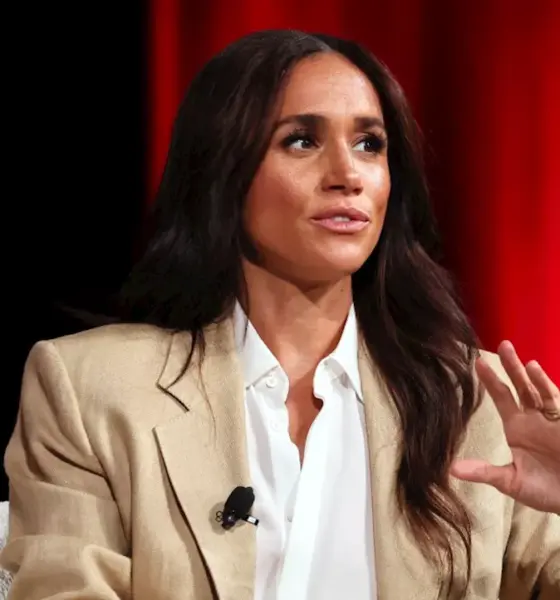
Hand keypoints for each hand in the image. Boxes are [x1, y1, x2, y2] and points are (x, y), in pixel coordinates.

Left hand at [450, 340, 559, 513]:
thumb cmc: (547, 491)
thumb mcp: (512, 482)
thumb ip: (484, 472)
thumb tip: (451, 469)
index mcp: (518, 428)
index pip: (501, 397)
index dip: (490, 380)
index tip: (476, 362)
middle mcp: (534, 418)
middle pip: (521, 386)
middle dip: (511, 366)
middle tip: (502, 345)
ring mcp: (552, 419)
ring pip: (540, 390)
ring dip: (531, 375)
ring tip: (519, 358)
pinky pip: (556, 401)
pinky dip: (547, 386)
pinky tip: (536, 372)